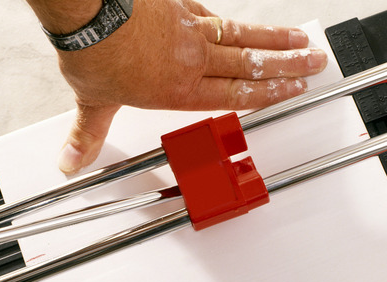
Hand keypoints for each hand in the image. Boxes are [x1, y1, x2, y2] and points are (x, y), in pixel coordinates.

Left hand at [30, 0, 327, 173]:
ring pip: (242, 36)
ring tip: (300, 39)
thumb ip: (89, 133)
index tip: (294, 89)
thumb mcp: (93, 102)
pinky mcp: (181, 6)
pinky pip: (214, 15)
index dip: (268, 93)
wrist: (91, 11)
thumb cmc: (96, 54)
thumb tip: (70, 160)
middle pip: (250, 63)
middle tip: (316, 62)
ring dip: (275, 39)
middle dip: (288, 65)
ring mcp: (190, 29)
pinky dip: (233, 21)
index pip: (236, 94)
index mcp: (179, 89)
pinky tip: (244, 23)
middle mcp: (193, 59)